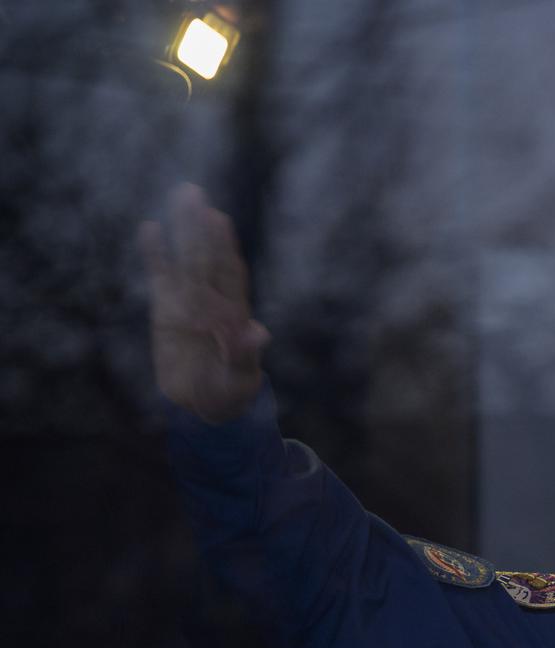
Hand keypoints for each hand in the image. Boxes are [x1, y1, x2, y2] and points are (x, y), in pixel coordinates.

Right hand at [138, 183, 270, 423]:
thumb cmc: (231, 391)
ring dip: (183, 228)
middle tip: (194, 191)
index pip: (229, 274)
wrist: (207, 403)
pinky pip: (161, 277)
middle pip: (206, 257)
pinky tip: (150, 227)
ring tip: (182, 194)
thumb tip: (260, 333)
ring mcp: (190, 301)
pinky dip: (156, 255)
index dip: (224, 247)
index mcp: (234, 314)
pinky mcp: (168, 309)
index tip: (219, 220)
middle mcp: (213, 301)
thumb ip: (245, 355)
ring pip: (186, 259)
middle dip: (200, 226)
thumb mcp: (240, 379)